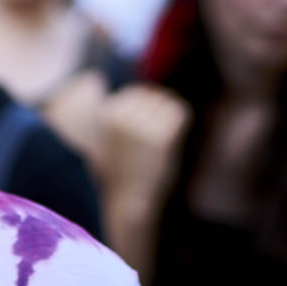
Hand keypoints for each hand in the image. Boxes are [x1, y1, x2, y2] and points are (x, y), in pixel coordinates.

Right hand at [98, 84, 190, 207]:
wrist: (126, 197)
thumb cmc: (118, 168)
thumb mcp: (110, 135)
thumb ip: (120, 113)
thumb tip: (123, 88)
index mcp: (106, 115)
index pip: (133, 93)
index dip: (142, 107)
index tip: (144, 125)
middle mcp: (122, 118)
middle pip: (149, 94)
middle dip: (155, 107)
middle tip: (157, 128)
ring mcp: (142, 127)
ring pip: (165, 102)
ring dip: (168, 113)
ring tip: (164, 130)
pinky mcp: (161, 138)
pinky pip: (178, 113)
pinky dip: (179, 120)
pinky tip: (173, 134)